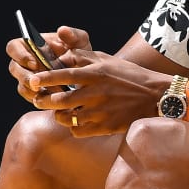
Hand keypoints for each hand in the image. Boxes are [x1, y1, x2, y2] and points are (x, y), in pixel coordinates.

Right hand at [7, 24, 92, 104]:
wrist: (85, 73)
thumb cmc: (78, 52)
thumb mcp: (80, 42)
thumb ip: (73, 35)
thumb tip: (62, 30)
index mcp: (31, 44)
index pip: (14, 47)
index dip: (20, 55)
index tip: (34, 63)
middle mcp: (25, 61)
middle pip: (14, 68)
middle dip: (26, 76)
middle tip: (40, 83)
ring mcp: (27, 76)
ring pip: (22, 85)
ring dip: (35, 89)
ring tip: (52, 91)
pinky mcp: (33, 91)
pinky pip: (30, 96)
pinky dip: (40, 98)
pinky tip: (53, 98)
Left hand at [28, 52, 164, 135]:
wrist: (156, 96)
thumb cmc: (129, 75)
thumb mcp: (107, 60)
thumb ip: (83, 57)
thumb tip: (61, 57)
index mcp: (96, 74)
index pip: (64, 75)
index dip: (46, 78)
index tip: (33, 80)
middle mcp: (96, 93)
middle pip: (61, 100)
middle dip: (44, 101)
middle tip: (38, 100)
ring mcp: (101, 112)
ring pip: (67, 118)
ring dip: (59, 115)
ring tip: (59, 112)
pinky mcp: (106, 127)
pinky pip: (79, 131)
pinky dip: (74, 127)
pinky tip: (77, 122)